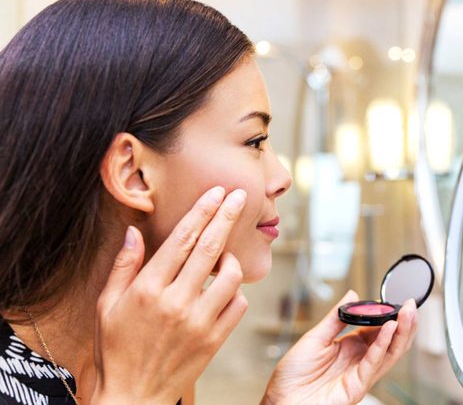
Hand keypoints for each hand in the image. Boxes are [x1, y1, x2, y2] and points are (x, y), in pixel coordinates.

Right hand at [92, 186, 248, 404]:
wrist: (132, 396)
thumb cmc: (116, 349)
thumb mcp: (106, 306)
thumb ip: (123, 266)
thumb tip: (134, 231)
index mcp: (148, 289)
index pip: (182, 239)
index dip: (202, 211)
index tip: (217, 193)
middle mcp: (176, 301)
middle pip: (210, 247)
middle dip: (228, 216)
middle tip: (240, 196)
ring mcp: (199, 321)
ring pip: (231, 276)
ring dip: (232, 260)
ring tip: (223, 258)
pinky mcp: (214, 339)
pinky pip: (238, 305)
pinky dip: (236, 292)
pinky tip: (224, 289)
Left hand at [262, 291, 417, 404]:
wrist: (280, 400)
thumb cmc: (292, 376)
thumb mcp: (314, 337)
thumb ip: (337, 317)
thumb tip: (352, 296)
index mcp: (349, 347)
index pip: (376, 330)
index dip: (387, 316)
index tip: (395, 301)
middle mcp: (358, 361)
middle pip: (389, 342)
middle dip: (403, 324)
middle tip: (410, 305)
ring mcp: (360, 374)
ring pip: (389, 353)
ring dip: (401, 332)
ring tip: (408, 313)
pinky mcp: (357, 386)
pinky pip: (374, 363)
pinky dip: (383, 345)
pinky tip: (389, 329)